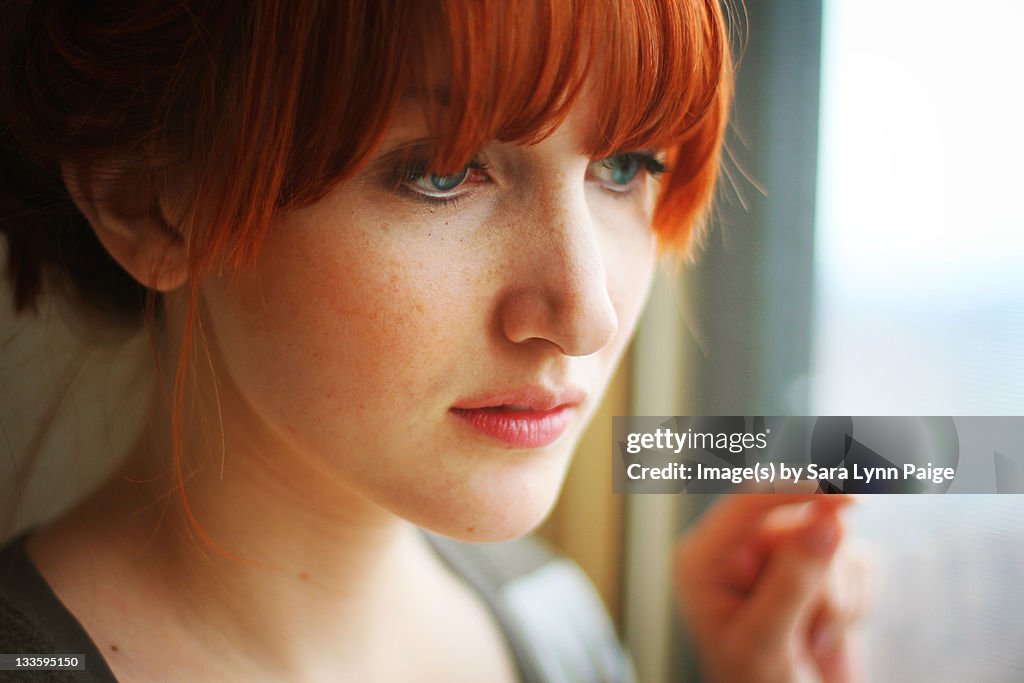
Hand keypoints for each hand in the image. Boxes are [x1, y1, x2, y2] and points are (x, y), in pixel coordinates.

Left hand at [673, 493, 869, 682]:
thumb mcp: (765, 642)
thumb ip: (792, 582)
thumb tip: (829, 522)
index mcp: (703, 559)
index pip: (747, 502)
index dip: (796, 490)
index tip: (844, 496)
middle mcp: (737, 550)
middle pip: (799, 521)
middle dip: (819, 577)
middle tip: (809, 633)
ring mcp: (779, 557)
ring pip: (833, 542)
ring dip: (836, 599)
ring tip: (811, 641)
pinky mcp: (819, 570)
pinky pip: (857, 562)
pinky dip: (855, 603)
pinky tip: (827, 635)